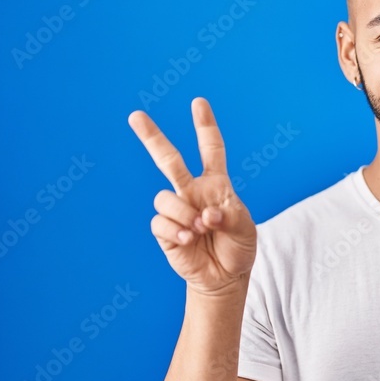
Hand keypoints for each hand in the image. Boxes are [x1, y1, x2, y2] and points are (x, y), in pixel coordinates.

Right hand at [128, 97, 255, 295]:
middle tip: (135, 116)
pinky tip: (189, 240)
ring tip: (200, 229)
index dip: (205, 127)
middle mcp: (192, 192)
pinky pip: (160, 222)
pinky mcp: (165, 232)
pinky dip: (176, 231)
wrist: (225, 277)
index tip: (198, 103)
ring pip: (163, 197)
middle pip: (169, 159)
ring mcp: (177, 210)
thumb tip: (204, 213)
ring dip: (183, 213)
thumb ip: (228, 215)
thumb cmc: (238, 247)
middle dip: (152, 137)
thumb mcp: (244, 228)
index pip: (210, 150)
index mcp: (216, 184)